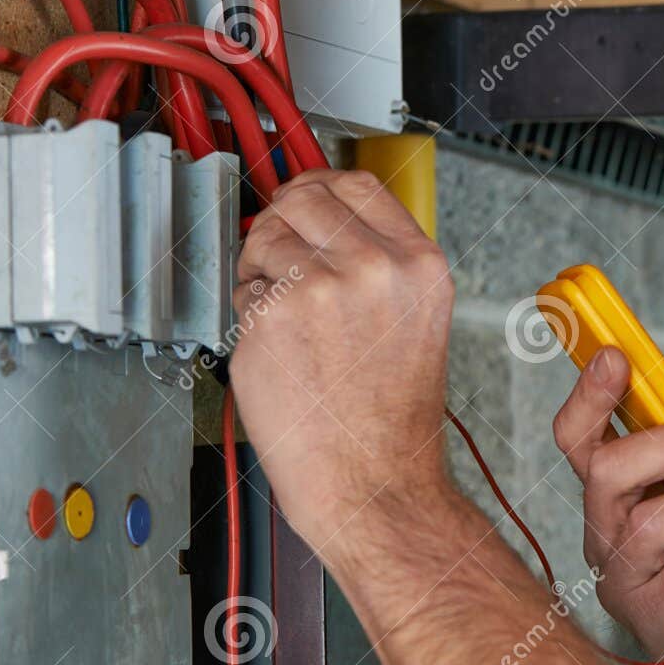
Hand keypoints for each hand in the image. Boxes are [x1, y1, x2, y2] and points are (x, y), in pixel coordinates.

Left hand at [227, 169, 454, 556]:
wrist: (373, 479)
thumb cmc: (390, 417)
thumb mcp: (417, 318)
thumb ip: (382, 261)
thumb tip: (328, 220)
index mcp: (420, 264)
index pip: (359, 184)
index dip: (321, 185)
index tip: (305, 194)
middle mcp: (376, 267)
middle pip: (306, 196)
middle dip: (284, 219)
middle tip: (280, 255)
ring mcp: (321, 287)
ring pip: (268, 237)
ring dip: (262, 268)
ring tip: (288, 320)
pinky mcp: (272, 315)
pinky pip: (244, 286)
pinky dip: (249, 310)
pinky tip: (278, 347)